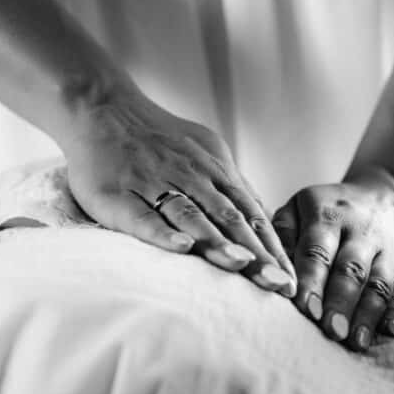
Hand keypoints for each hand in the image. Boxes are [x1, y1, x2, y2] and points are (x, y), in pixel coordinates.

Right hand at [59, 95, 295, 295]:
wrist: (102, 108)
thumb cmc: (159, 139)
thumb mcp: (207, 153)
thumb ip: (233, 188)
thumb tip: (265, 218)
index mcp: (216, 171)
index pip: (252, 215)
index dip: (273, 249)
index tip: (292, 281)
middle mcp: (192, 177)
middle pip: (230, 219)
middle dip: (257, 255)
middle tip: (279, 285)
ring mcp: (155, 183)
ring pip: (193, 217)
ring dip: (219, 242)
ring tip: (243, 265)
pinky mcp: (118, 194)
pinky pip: (143, 215)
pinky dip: (163, 232)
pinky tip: (183, 248)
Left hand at [273, 167, 393, 350]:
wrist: (388, 192)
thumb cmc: (331, 211)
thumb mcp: (300, 207)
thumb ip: (281, 237)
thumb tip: (271, 276)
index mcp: (328, 213)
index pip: (317, 250)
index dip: (312, 280)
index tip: (306, 309)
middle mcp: (363, 229)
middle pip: (351, 269)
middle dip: (340, 301)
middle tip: (331, 331)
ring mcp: (392, 247)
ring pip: (380, 283)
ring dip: (368, 314)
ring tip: (355, 342)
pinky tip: (389, 331)